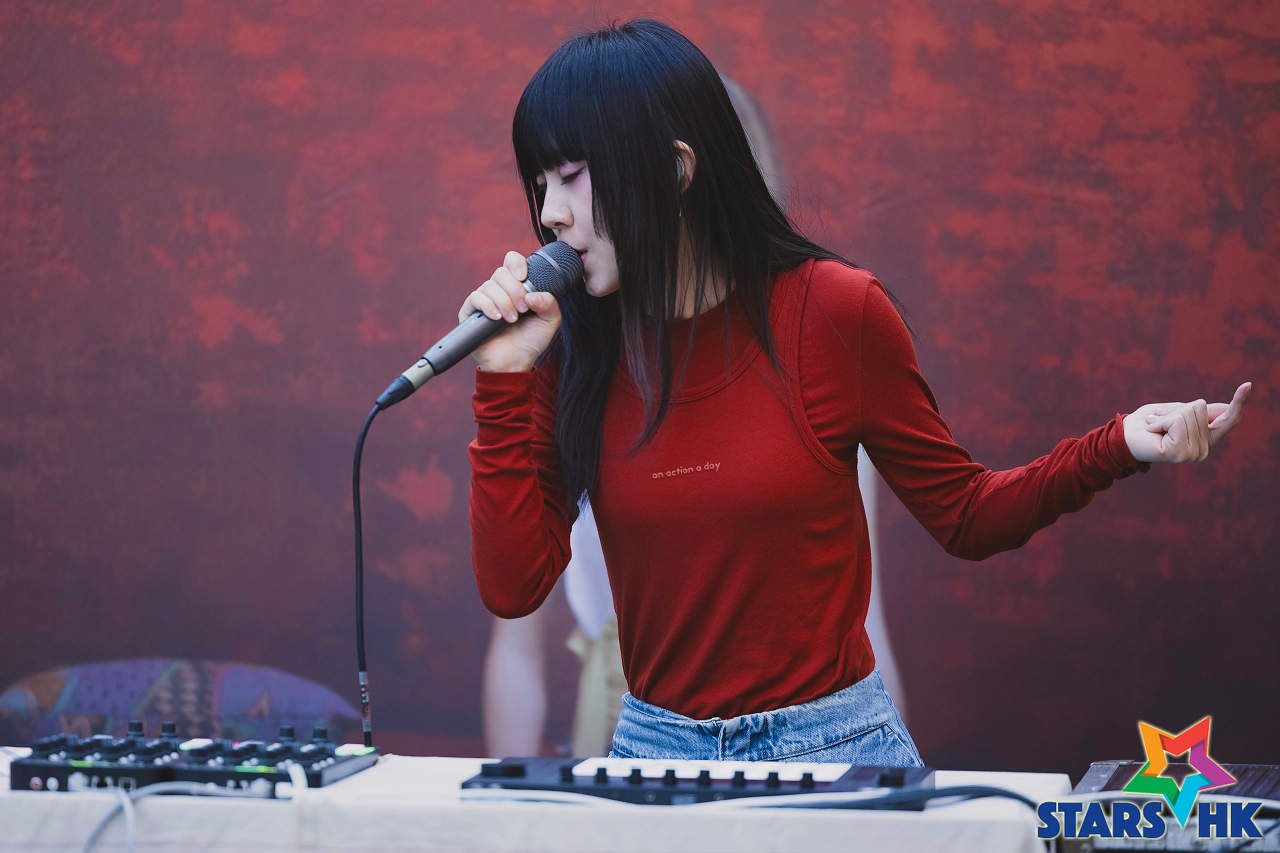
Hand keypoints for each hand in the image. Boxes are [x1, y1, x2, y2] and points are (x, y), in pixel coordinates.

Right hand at [460, 250, 562, 371]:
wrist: (515, 362)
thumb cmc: (531, 340)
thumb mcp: (550, 320)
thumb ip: (550, 303)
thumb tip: (533, 295)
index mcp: (517, 287)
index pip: (512, 262)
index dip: (516, 263)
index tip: (524, 277)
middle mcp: (499, 290)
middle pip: (501, 272)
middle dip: (515, 290)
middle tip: (523, 309)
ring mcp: (484, 300)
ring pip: (489, 286)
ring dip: (504, 302)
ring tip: (512, 320)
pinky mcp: (470, 312)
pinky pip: (475, 298)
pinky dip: (488, 306)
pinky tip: (497, 318)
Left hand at [1123, 382, 1251, 462]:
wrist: (1122, 438)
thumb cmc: (1147, 423)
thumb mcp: (1176, 412)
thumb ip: (1199, 412)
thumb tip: (1226, 407)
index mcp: (1205, 438)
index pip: (1228, 419)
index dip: (1239, 402)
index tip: (1248, 385)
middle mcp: (1204, 448)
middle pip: (1200, 408)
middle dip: (1176, 409)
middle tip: (1159, 421)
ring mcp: (1193, 453)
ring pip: (1188, 414)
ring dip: (1166, 416)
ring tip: (1155, 426)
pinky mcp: (1180, 453)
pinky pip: (1177, 422)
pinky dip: (1160, 421)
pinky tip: (1153, 431)